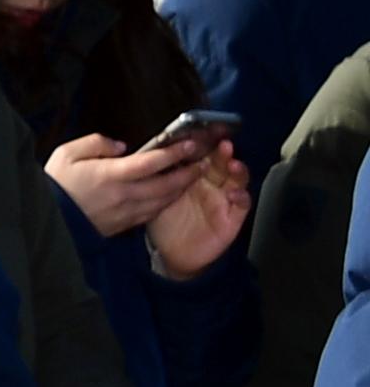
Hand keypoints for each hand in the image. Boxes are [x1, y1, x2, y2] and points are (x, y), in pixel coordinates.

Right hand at [48, 131, 229, 240]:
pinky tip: (170, 195)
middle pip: (166, 185)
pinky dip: (165, 203)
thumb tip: (120, 147)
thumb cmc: (53, 183)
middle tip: (202, 162)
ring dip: (180, 189)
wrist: (44, 219)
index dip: (174, 153)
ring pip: (163, 201)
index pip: (152, 163)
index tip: (191, 144)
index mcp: (111, 175)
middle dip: (188, 173)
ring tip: (192, 177)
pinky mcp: (122, 225)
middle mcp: (124, 195)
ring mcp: (125, 213)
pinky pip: (151, 213)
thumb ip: (95, 143)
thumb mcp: (66, 153)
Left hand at [146, 142, 252, 280]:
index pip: (203, 156)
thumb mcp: (157, 196)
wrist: (172, 253)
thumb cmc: (165, 221)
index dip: (205, 144)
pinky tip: (235, 193)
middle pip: (222, 164)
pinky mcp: (231, 218)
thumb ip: (157, 176)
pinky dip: (241, 198)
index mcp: (194, 177)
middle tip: (222, 143)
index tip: (204, 132)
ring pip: (236, 180)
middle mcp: (212, 185)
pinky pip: (241, 205)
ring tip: (233, 163)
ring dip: (237, 171)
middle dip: (223, 153)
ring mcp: (224, 200)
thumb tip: (144, 152)